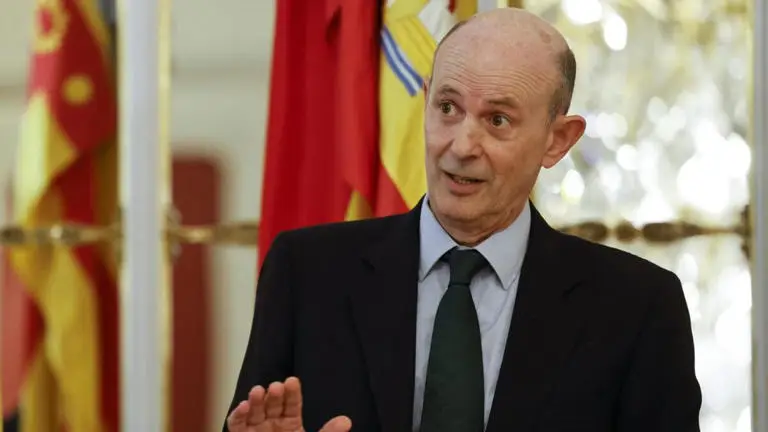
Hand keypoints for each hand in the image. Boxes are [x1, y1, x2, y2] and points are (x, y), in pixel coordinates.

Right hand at [226, 377, 351, 431]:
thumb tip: (346, 421)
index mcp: (291, 424)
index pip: (292, 404)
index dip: (292, 393)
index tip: (292, 382)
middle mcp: (272, 424)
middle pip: (273, 405)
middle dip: (275, 395)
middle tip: (277, 386)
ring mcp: (256, 431)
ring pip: (255, 412)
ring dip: (256, 401)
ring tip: (258, 391)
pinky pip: (236, 426)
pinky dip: (238, 415)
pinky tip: (243, 406)